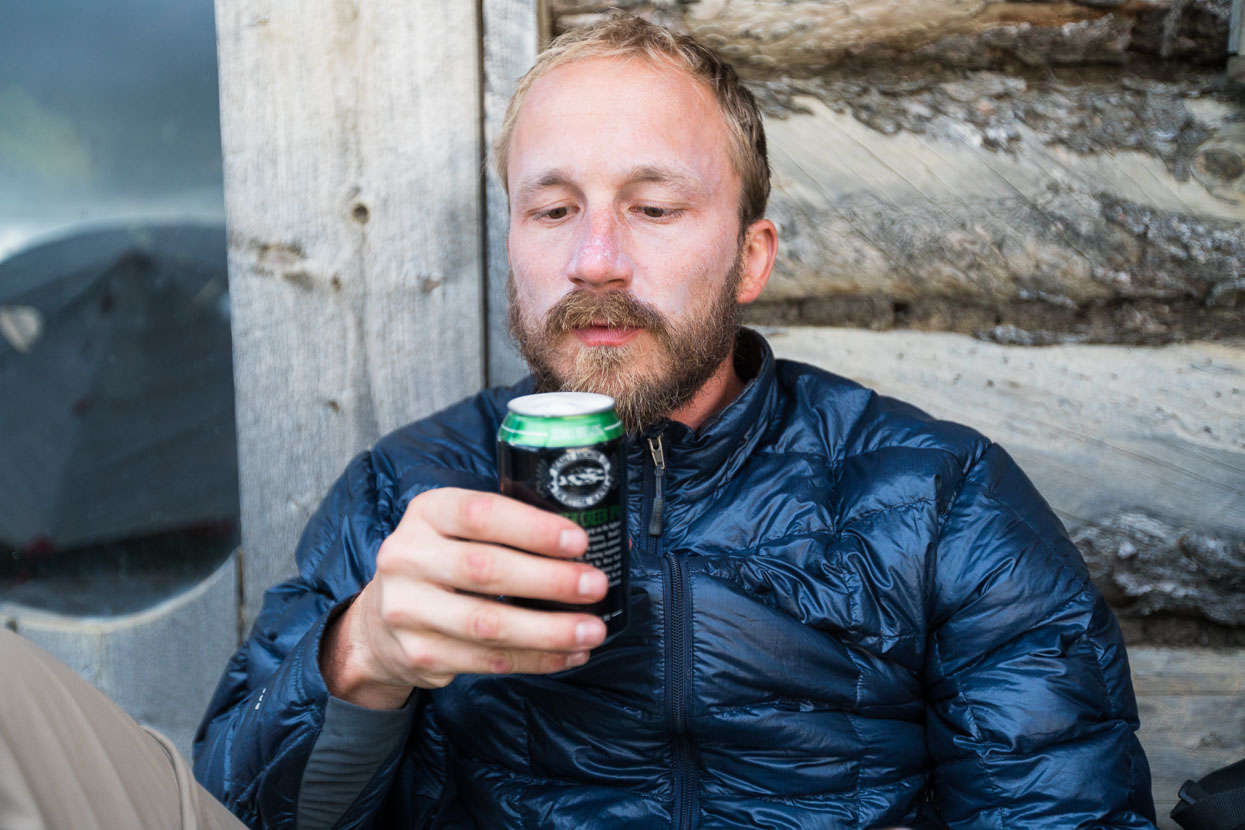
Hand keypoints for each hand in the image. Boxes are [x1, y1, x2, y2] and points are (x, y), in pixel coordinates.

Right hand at [320, 488, 608, 707]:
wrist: (379, 622)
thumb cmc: (440, 563)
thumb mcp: (457, 530)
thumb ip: (510, 529)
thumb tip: (597, 542)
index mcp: (426, 513)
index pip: (480, 513)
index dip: (533, 528)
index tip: (578, 542)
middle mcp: (408, 558)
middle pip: (486, 569)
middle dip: (550, 580)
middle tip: (595, 586)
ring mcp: (409, 610)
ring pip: (488, 625)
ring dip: (549, 630)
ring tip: (592, 629)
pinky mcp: (420, 655)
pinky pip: (488, 660)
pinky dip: (536, 659)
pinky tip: (568, 653)